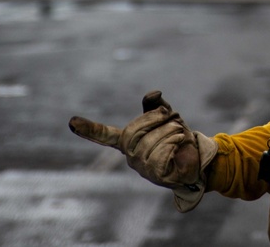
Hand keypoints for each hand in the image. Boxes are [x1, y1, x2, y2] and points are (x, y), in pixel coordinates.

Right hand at [69, 90, 216, 211]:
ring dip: (171, 131)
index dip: (89, 129)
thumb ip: (156, 106)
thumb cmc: (178, 138)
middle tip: (173, 118)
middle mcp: (131, 156)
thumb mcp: (167, 117)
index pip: (106, 135)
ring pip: (152, 141)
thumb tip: (154, 93)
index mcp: (129, 141)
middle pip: (135, 131)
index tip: (71, 122)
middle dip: (157, 119)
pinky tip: (181, 144)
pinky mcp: (157, 175)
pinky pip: (162, 153)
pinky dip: (175, 143)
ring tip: (181, 134)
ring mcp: (143, 167)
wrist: (198, 160)